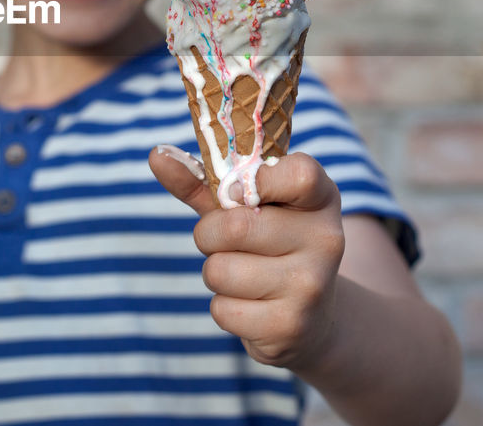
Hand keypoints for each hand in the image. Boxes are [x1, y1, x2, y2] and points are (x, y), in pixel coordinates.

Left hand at [149, 146, 345, 370]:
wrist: (311, 319)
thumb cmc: (268, 246)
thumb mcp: (244, 207)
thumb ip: (203, 180)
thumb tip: (157, 155)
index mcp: (321, 198)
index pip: (299, 175)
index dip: (258, 179)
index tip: (240, 191)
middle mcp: (326, 240)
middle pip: (233, 226)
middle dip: (210, 236)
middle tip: (231, 243)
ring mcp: (312, 286)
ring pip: (220, 270)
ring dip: (215, 273)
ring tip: (244, 275)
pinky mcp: (290, 326)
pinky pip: (222, 309)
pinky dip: (223, 307)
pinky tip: (252, 305)